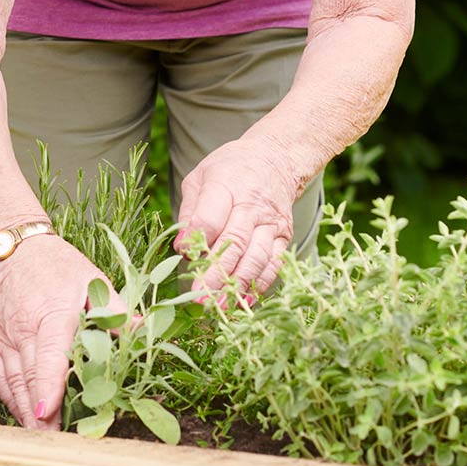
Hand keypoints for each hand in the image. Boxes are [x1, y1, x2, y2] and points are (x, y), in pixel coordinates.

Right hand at [0, 234, 121, 429]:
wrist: (16, 249)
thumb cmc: (59, 266)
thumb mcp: (92, 281)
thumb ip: (117, 310)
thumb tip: (146, 331)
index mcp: (52, 314)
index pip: (48, 357)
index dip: (48, 387)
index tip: (49, 414)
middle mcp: (24, 328)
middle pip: (30, 377)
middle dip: (39, 412)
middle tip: (52, 443)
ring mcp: (4, 334)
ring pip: (11, 380)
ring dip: (23, 410)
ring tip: (38, 436)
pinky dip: (7, 396)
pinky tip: (20, 413)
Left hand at [175, 139, 296, 304]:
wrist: (275, 159)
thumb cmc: (228, 171)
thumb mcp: (199, 178)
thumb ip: (189, 212)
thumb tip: (182, 246)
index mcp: (226, 185)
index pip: (211, 217)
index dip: (196, 239)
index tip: (183, 255)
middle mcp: (252, 206)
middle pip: (234, 243)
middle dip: (216, 274)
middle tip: (199, 298)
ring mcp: (271, 223)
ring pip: (256, 258)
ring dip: (238, 285)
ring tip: (219, 306)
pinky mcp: (284, 237)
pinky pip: (274, 264)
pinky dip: (260, 284)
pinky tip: (244, 300)